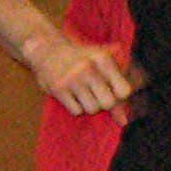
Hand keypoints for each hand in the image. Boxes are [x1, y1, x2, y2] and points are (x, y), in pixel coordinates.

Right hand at [23, 31, 141, 116]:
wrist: (46, 49)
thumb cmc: (82, 60)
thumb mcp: (102, 66)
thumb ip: (116, 90)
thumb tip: (123, 121)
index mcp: (104, 59)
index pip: (124, 91)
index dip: (120, 96)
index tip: (113, 91)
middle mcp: (88, 67)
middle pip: (109, 103)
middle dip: (104, 102)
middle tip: (96, 93)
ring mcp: (72, 78)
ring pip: (92, 109)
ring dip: (89, 105)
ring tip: (82, 92)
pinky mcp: (58, 88)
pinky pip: (76, 111)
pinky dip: (75, 107)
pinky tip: (71, 94)